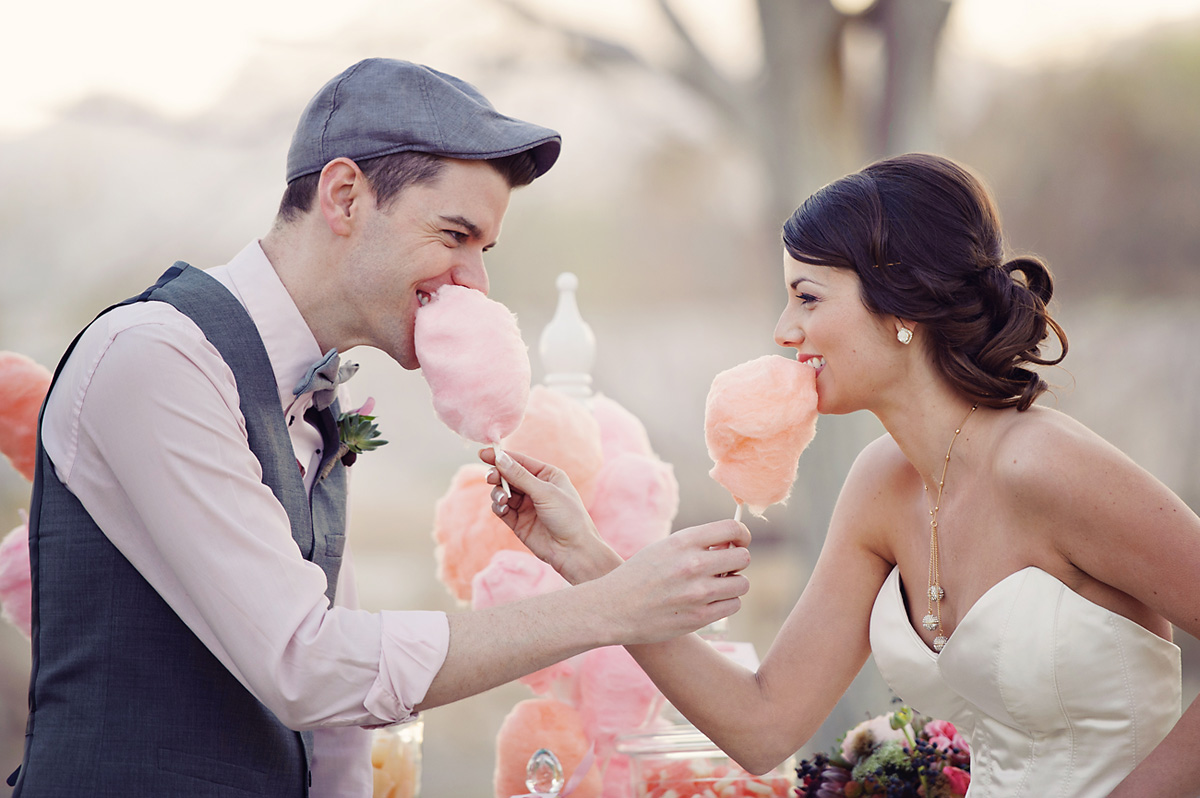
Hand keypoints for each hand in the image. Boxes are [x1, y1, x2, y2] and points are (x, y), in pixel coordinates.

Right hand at [480, 447, 620, 582]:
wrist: (574, 551)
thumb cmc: (568, 517)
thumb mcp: (545, 492)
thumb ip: (520, 476)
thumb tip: (500, 458)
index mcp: (547, 475)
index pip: (520, 462)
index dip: (501, 457)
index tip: (484, 454)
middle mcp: (535, 488)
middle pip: (508, 476)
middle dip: (497, 475)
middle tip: (490, 477)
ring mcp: (526, 505)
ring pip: (502, 492)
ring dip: (497, 492)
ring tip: (502, 499)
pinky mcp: (518, 522)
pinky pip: (502, 509)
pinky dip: (498, 507)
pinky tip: (502, 508)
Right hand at [596, 520, 752, 643]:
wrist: (613, 609)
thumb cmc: (638, 576)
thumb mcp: (663, 548)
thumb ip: (696, 543)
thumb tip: (732, 543)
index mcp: (683, 541)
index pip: (733, 529)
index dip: (742, 535)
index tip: (738, 542)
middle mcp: (693, 565)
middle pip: (743, 558)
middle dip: (737, 562)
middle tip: (724, 568)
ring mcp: (698, 593)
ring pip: (742, 584)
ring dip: (733, 585)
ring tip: (716, 586)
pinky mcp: (700, 617)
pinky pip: (733, 605)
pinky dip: (726, 603)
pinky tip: (709, 602)